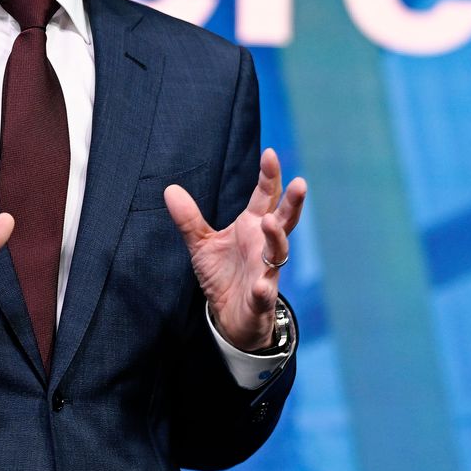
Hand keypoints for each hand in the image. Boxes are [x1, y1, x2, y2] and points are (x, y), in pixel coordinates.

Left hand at [164, 147, 306, 352]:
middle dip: (293, 203)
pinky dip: (264, 290)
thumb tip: (170, 189)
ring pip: (279, 252)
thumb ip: (189, 219)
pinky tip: (262, 286)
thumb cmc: (223, 275)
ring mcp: (266, 271)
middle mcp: (264, 246)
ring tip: (270, 223)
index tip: (270, 154)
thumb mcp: (202, 244)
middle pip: (285, 220)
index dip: (269, 176)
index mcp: (252, 227)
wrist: (230, 317)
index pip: (265, 197)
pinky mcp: (261, 299)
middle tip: (300, 183)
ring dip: (277, 238)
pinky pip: (265, 294)